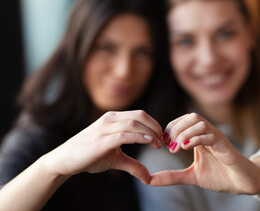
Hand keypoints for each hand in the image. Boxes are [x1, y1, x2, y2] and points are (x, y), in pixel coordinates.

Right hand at [43, 110, 162, 183]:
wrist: (65, 160)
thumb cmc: (89, 156)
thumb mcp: (115, 159)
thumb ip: (132, 165)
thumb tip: (148, 178)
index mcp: (113, 118)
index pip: (140, 115)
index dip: (154, 124)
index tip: (162, 138)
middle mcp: (109, 119)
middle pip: (140, 116)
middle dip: (155, 127)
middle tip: (162, 141)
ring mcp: (104, 128)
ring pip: (134, 123)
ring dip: (150, 133)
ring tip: (157, 144)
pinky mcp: (100, 141)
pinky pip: (123, 135)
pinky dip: (139, 137)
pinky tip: (149, 142)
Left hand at [150, 113, 259, 193]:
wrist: (243, 184)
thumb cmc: (220, 176)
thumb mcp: (192, 176)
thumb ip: (172, 176)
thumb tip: (150, 180)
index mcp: (201, 137)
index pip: (183, 120)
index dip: (171, 127)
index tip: (163, 142)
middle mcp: (209, 134)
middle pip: (191, 117)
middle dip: (176, 128)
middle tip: (168, 145)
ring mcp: (218, 139)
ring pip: (200, 122)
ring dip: (184, 132)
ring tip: (176, 148)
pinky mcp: (226, 148)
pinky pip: (211, 136)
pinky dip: (196, 139)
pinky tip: (186, 148)